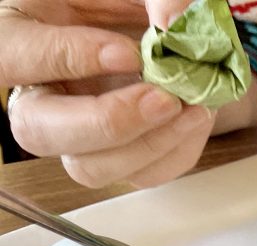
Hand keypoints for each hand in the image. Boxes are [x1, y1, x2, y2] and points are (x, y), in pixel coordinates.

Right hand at [1, 0, 215, 187]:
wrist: (172, 31)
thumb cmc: (139, 3)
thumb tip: (174, 24)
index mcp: (22, 32)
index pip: (14, 56)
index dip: (70, 59)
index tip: (128, 55)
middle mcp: (40, 91)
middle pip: (37, 131)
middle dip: (107, 123)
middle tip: (163, 99)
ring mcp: (79, 132)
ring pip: (89, 168)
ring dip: (147, 146)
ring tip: (192, 107)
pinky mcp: (121, 157)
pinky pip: (141, 176)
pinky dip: (176, 152)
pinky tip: (197, 117)